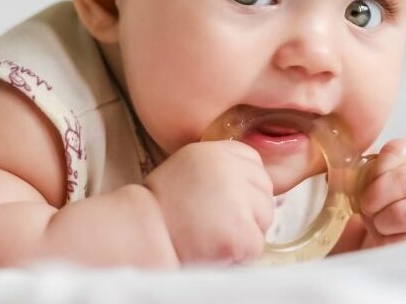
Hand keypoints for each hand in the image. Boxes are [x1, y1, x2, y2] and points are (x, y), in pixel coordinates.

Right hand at [144, 140, 274, 265]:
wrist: (140, 234)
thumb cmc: (162, 206)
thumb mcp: (190, 166)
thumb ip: (222, 167)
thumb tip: (253, 180)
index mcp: (218, 152)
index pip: (255, 164)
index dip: (243, 186)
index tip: (221, 200)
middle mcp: (231, 170)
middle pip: (264, 192)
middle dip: (248, 210)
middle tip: (214, 221)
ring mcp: (238, 202)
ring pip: (264, 219)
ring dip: (245, 232)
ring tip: (211, 234)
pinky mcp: (241, 234)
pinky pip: (255, 246)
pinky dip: (240, 255)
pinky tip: (214, 249)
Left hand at [358, 139, 405, 246]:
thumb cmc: (394, 198)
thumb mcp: (378, 179)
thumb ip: (356, 172)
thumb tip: (330, 177)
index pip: (395, 152)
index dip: (375, 171)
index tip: (364, 185)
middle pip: (402, 182)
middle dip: (376, 198)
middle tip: (366, 207)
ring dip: (383, 222)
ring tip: (378, 224)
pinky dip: (392, 241)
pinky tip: (388, 237)